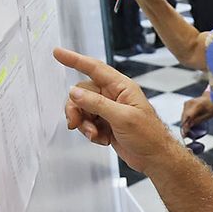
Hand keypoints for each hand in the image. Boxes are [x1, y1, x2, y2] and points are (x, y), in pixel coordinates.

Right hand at [55, 48, 177, 172]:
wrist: (155, 158)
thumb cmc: (149, 135)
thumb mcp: (123, 118)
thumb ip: (97, 103)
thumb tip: (74, 92)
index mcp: (121, 87)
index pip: (94, 68)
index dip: (75, 59)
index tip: (58, 53)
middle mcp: (113, 95)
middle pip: (82, 93)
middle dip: (76, 109)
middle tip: (75, 123)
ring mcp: (108, 110)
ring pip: (82, 109)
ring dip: (84, 124)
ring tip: (95, 135)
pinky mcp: (105, 124)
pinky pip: (87, 123)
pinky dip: (90, 133)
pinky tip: (103, 140)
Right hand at [180, 92, 212, 136]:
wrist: (211, 98)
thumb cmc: (211, 107)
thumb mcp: (208, 115)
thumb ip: (198, 120)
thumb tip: (190, 126)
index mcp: (198, 105)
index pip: (188, 116)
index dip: (185, 125)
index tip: (185, 133)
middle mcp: (190, 103)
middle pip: (184, 116)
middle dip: (183, 126)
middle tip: (184, 135)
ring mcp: (187, 103)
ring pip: (183, 115)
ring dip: (183, 123)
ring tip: (185, 132)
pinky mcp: (186, 104)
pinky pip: (184, 114)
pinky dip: (185, 120)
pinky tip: (187, 125)